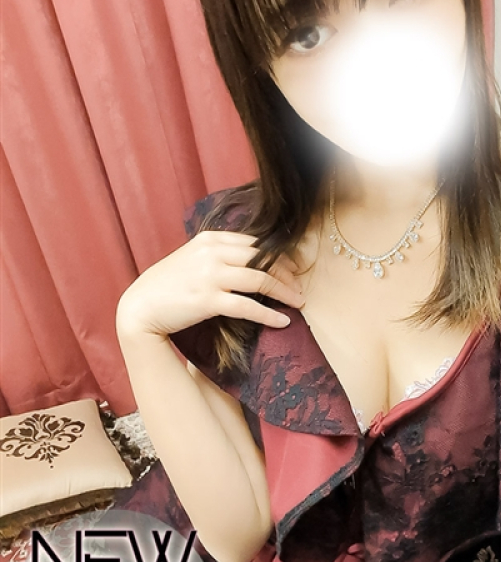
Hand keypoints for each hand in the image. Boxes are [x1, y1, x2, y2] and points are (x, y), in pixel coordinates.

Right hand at [116, 230, 304, 336]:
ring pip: (260, 279)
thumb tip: (248, 262)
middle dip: (287, 272)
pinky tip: (282, 321)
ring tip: (299, 302)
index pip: (254, 243)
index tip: (293, 267)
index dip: (279, 255)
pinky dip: (269, 314)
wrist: (140, 307)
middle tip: (300, 286)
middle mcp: (212, 253)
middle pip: (262, 258)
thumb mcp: (191, 260)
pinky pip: (248, 306)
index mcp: (209, 240)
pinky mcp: (208, 300)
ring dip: (284, 292)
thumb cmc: (166, 287)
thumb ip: (217, 256)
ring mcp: (210, 275)